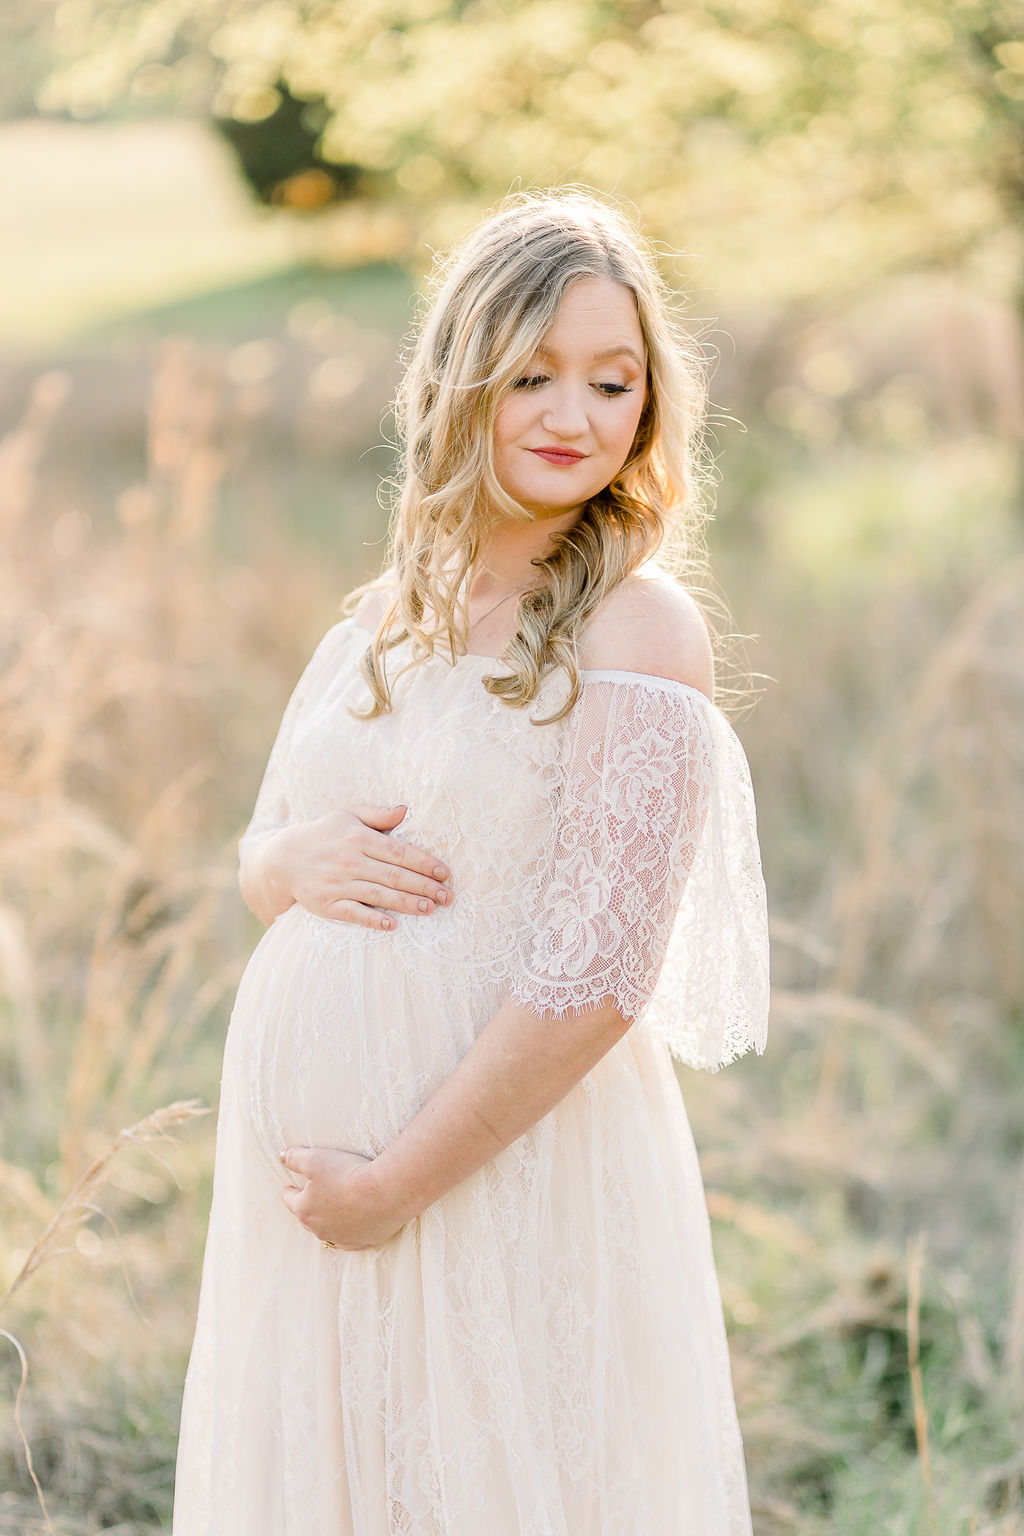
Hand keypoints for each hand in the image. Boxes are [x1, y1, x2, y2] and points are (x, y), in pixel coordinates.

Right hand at [263, 804, 454, 930]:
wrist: (284, 859)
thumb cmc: (325, 834)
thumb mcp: (348, 815)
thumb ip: (378, 814)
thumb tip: (406, 809)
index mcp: (358, 838)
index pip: (399, 851)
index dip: (424, 862)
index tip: (445, 873)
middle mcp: (350, 861)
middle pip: (394, 875)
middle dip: (423, 886)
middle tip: (447, 896)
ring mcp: (338, 883)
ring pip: (378, 895)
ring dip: (406, 903)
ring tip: (429, 909)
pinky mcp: (328, 904)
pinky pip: (354, 913)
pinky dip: (372, 919)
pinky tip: (392, 925)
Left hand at [279, 1145, 406, 1249]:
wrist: (385, 1191)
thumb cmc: (348, 1174)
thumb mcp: (315, 1159)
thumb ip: (294, 1158)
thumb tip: (281, 1156)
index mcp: (304, 1209)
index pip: (290, 1199)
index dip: (290, 1189)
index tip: (291, 1186)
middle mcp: (319, 1229)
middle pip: (307, 1217)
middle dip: (308, 1206)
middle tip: (315, 1194)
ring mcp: (341, 1239)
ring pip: (327, 1231)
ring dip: (328, 1221)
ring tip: (334, 1208)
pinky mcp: (362, 1243)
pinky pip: (349, 1240)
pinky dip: (348, 1231)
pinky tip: (353, 1223)